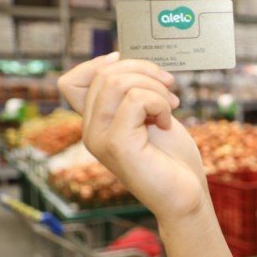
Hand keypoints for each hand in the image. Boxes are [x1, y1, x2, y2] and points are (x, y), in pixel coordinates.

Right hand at [59, 54, 208, 222]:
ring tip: (171, 106)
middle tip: (170, 90)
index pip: (70, 82)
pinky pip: (135, 100)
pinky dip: (159, 103)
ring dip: (154, 87)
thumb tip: (124, 61)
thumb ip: (132, 95)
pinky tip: (166, 122)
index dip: (99, 65)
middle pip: (104, 74)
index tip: (135, 68)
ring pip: (117, 82)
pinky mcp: (118, 145)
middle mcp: (90, 131)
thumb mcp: (149, 117)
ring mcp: (100, 139)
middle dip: (144, 71)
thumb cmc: (172, 158)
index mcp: (95, 123)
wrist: (186, 195)